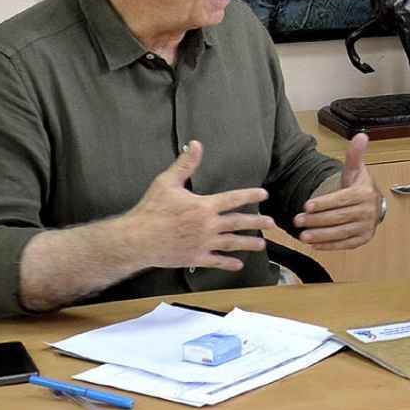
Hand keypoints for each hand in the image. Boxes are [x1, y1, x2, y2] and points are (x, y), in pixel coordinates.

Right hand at [122, 140, 272, 271]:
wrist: (137, 239)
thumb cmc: (151, 209)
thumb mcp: (167, 182)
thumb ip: (185, 164)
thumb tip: (196, 144)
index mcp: (204, 206)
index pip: (233, 199)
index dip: (250, 195)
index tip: (264, 194)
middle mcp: (208, 225)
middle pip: (239, 223)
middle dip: (257, 222)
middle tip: (272, 223)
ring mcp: (203, 243)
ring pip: (232, 243)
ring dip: (249, 244)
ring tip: (262, 245)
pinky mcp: (195, 257)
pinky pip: (216, 261)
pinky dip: (228, 263)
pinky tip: (238, 265)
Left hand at [295, 134, 382, 250]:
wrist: (372, 204)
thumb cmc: (358, 186)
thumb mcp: (355, 170)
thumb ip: (354, 155)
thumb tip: (361, 135)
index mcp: (364, 193)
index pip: (341, 199)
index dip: (323, 203)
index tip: (306, 206)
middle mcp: (367, 211)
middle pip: (339, 217)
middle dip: (316, 220)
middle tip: (297, 220)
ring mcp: (366, 227)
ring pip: (341, 232)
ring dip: (321, 235)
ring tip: (302, 235)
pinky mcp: (363, 239)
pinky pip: (345, 244)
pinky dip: (330, 246)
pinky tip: (315, 245)